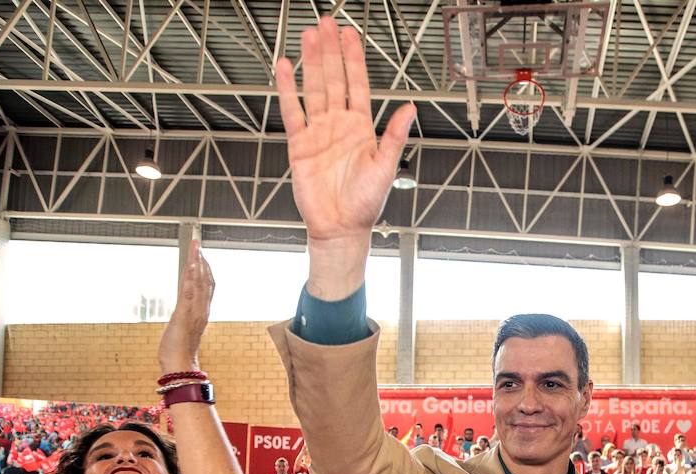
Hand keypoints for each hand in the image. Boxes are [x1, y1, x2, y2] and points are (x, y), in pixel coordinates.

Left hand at [159, 240, 213, 372]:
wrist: (180, 365)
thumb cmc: (179, 350)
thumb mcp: (183, 327)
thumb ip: (185, 315)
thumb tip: (183, 307)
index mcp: (201, 312)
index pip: (207, 286)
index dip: (205, 269)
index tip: (201, 254)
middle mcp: (201, 310)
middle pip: (205, 281)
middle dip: (202, 261)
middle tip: (197, 245)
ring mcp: (194, 312)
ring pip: (199, 284)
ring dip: (197, 265)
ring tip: (195, 250)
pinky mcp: (184, 315)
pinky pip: (189, 293)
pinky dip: (191, 278)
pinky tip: (190, 266)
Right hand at [276, 17, 415, 297]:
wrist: (340, 228)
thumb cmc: (365, 204)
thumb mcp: (385, 167)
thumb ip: (395, 135)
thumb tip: (410, 108)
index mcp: (362, 128)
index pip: (357, 84)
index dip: (354, 58)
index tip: (350, 34)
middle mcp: (339, 125)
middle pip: (334, 78)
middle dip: (331, 50)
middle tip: (326, 23)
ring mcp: (318, 132)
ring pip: (313, 88)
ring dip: (311, 62)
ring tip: (308, 36)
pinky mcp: (299, 144)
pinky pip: (292, 111)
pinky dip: (287, 89)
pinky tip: (285, 68)